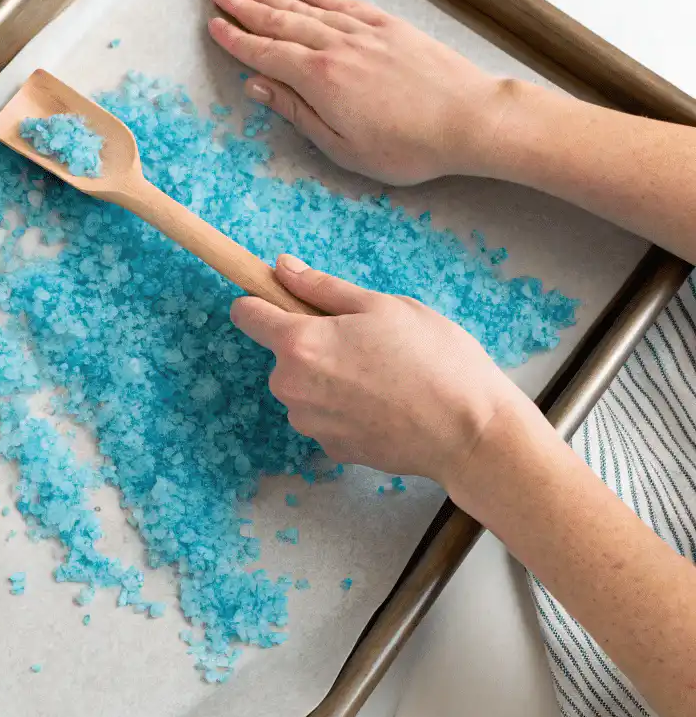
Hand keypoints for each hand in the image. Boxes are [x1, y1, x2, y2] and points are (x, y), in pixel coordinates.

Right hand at [207, 0, 509, 184]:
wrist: (469, 119)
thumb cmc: (407, 146)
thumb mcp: (341, 146)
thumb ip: (296, 112)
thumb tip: (258, 86)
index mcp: (319, 79)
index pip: (265, 53)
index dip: (236, 39)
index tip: (213, 25)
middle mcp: (336, 47)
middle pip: (280, 22)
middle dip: (245, 6)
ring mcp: (364, 32)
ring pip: (307, 8)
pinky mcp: (390, 26)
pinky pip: (343, 4)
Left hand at [233, 254, 532, 490]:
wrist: (469, 432)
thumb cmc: (433, 359)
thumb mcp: (381, 306)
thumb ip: (322, 288)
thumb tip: (281, 267)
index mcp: (299, 343)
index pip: (246, 314)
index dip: (262, 300)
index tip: (283, 298)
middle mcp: (291, 387)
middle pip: (283, 354)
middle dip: (313, 343)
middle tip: (365, 340)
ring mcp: (309, 423)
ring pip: (305, 387)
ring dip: (330, 378)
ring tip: (383, 375)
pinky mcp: (331, 449)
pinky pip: (326, 417)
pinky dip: (346, 409)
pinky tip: (386, 405)